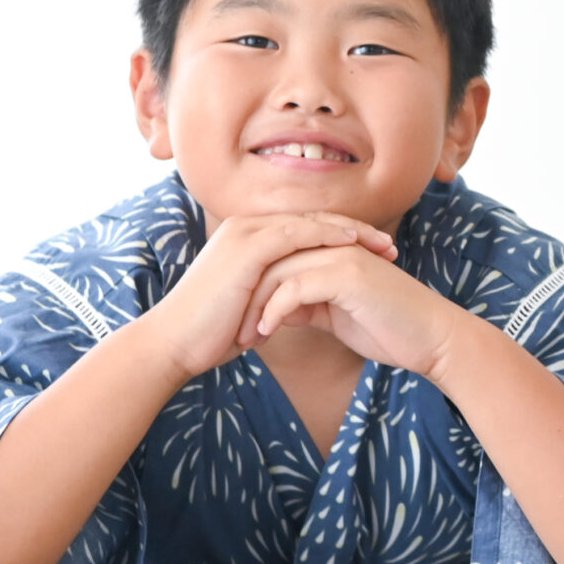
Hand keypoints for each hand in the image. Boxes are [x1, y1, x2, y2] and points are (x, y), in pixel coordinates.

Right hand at [142, 212, 398, 377]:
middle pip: (314, 220)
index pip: (307, 229)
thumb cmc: (211, 333)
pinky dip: (327, 236)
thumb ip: (276, 296)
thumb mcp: (252, 307)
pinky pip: (296, 234)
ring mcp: (245, 234)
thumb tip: (301, 307)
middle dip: (356, 232)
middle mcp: (246, 228)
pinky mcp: (246, 248)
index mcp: (248, 239)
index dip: (344, 239)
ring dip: (350, 232)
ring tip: (382, 245)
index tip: (377, 254)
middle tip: (390, 246)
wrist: (174, 344)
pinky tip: (353, 245)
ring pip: (310, 223)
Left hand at [237, 240, 467, 377]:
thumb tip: (275, 312)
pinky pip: (295, 287)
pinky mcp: (347, 274)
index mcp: (332, 252)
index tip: (235, 325)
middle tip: (230, 333)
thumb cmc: (391, 330)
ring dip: (254, 306)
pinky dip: (274, 311)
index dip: (252, 291)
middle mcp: (335, 247)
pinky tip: (266, 333)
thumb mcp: (339, 316)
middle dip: (245, 298)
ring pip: (277, 271)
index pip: (277, 260)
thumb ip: (309, 305)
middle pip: (270, 261)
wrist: (432, 339)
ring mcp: (341, 256)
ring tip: (243, 338)